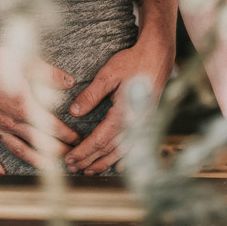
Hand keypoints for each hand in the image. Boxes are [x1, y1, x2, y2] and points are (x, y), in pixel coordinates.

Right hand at [0, 37, 79, 173]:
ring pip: (17, 149)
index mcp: (23, 105)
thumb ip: (49, 74)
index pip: (50, 125)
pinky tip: (0, 173)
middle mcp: (10, 120)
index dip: (65, 133)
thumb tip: (69, 81)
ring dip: (33, 159)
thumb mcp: (26, 61)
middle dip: (55, 150)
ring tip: (46, 167)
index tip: (75, 139)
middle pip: (37, 141)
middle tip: (68, 157)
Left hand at [64, 38, 173, 174]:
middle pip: (110, 150)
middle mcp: (136, 124)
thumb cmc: (132, 62)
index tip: (69, 158)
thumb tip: (74, 112)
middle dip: (90, 160)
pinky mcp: (147, 122)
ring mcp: (143, 125)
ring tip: (89, 170)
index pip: (100, 140)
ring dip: (104, 163)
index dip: (84, 151)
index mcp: (125, 114)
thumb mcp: (108, 74)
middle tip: (72, 168)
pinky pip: (135, 146)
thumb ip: (91, 94)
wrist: (157, 56)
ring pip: (122, 151)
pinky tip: (118, 167)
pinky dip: (124, 158)